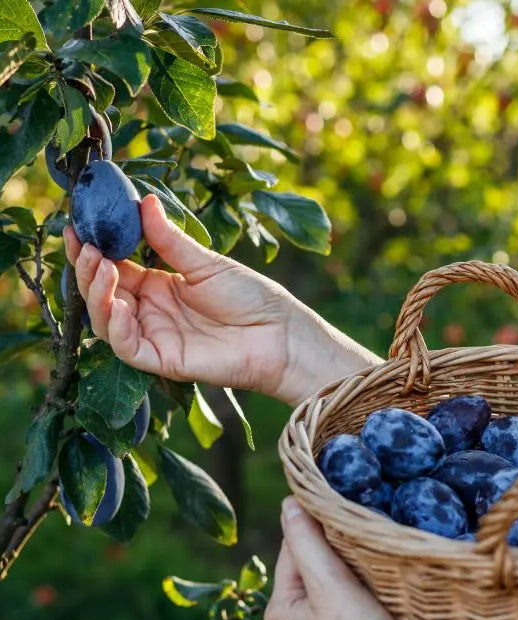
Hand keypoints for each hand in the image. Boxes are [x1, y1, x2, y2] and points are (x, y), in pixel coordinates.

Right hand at [63, 195, 379, 404]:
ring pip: (107, 320)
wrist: (280, 333)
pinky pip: (127, 346)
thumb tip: (145, 202)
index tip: (77, 226)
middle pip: (104, 293)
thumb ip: (171, 241)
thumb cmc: (252, 297)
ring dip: (96, 293)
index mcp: (159, 285)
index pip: (115, 267)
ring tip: (100, 265)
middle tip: (85, 244)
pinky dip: (116, 325)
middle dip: (88, 268)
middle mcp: (151, 311)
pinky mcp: (163, 360)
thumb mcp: (207, 263)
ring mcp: (155, 335)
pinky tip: (118, 302)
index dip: (94, 249)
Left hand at [265, 497, 423, 619]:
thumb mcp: (329, 584)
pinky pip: (348, 606)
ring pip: (333, 586)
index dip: (315, 524)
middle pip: (313, 567)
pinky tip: (377, 586)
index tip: (340, 507)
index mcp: (281, 611)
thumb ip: (306, 541)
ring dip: (350, 569)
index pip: (293, 548)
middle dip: (334, 548)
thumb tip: (289, 502)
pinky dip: (361, 591)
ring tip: (371, 555)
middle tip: (361, 531)